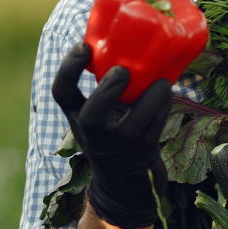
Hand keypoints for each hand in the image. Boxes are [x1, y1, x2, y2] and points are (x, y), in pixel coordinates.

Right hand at [52, 41, 173, 228]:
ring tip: (161, 81)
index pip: (61, 93)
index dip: (69, 67)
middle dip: (109, 90)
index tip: (84, 46)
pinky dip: (163, 106)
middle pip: (93, 116)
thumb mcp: (99, 116)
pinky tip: (166, 92)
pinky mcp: (143, 152)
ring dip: (151, 96)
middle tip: (123, 71)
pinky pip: (156, 125)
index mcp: (78, 117)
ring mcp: (119, 146)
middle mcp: (94, 134)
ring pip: (134, 123)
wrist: (124, 185)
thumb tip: (129, 43)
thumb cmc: (113, 137)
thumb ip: (105, 90)